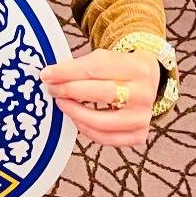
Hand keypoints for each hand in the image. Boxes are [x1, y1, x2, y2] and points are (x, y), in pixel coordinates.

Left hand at [38, 47, 159, 147]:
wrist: (148, 81)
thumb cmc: (121, 68)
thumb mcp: (108, 58)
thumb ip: (82, 66)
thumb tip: (51, 76)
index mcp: (138, 66)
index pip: (97, 68)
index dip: (68, 72)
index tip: (47, 74)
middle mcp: (144, 93)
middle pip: (102, 93)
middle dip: (70, 91)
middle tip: (52, 89)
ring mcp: (142, 117)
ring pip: (102, 121)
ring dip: (75, 112)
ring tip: (61, 103)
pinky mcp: (139, 135)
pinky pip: (106, 138)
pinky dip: (86, 129)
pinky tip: (75, 118)